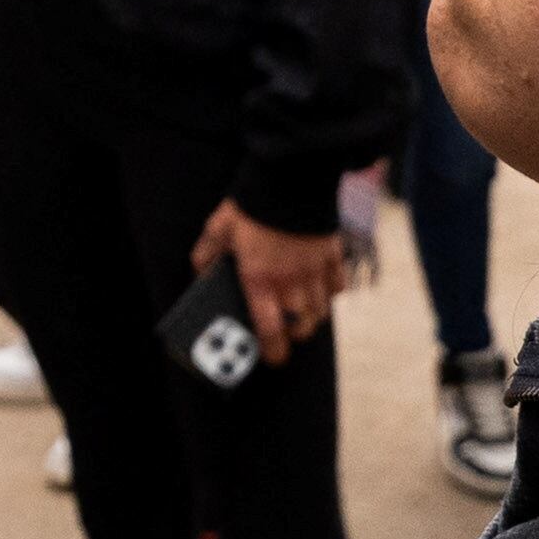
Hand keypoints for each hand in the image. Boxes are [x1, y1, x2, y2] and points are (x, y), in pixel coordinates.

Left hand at [194, 199, 346, 366]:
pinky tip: (320, 286)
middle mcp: (291, 282)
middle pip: (301, 327)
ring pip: (322, 311)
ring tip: (300, 310)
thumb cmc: (252, 205)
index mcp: (260, 280)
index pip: (269, 330)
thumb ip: (208, 253)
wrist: (290, 179)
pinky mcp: (334, 257)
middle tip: (284, 329)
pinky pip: (338, 286)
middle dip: (293, 335)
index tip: (271, 358)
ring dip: (312, 316)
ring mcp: (316, 271)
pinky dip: (331, 291)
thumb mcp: (219, 227)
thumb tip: (200, 271)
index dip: (272, 351)